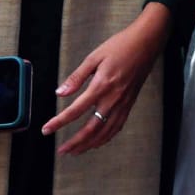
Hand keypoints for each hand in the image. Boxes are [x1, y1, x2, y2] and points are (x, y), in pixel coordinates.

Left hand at [44, 2, 169, 156]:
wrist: (147, 43)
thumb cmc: (121, 46)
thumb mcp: (94, 57)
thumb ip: (77, 77)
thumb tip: (60, 92)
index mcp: (101, 85)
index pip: (76, 110)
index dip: (59, 122)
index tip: (47, 129)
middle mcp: (113, 98)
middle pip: (91, 128)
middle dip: (75, 142)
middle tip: (62, 150)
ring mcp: (123, 103)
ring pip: (105, 132)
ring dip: (89, 144)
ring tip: (76, 151)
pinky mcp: (130, 103)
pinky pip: (117, 126)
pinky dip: (106, 137)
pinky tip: (99, 141)